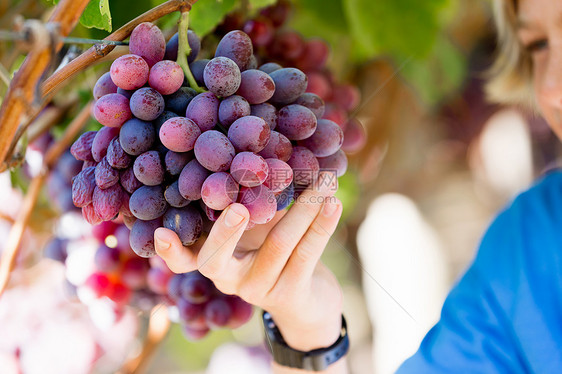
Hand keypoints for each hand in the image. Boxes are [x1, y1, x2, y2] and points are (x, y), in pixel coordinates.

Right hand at [154, 172, 343, 350]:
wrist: (307, 300)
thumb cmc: (276, 251)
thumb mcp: (258, 228)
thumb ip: (251, 202)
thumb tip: (259, 152)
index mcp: (215, 261)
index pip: (184, 260)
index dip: (171, 250)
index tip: (160, 232)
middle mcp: (229, 279)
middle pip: (216, 259)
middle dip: (226, 231)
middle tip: (237, 206)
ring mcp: (258, 290)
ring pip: (278, 245)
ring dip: (304, 208)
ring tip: (324, 181)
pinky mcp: (290, 295)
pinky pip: (305, 254)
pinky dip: (321, 224)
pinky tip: (333, 203)